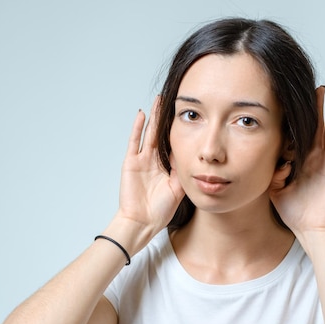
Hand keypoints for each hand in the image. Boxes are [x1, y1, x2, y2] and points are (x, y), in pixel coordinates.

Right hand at [117, 97, 184, 236]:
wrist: (142, 222)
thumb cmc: (160, 211)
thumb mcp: (179, 190)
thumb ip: (184, 172)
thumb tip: (193, 155)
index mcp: (167, 168)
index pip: (175, 145)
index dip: (182, 133)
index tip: (191, 118)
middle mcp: (154, 162)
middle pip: (162, 135)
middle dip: (167, 119)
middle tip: (174, 102)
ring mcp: (142, 160)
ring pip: (149, 134)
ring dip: (154, 118)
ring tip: (158, 100)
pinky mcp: (130, 162)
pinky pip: (134, 141)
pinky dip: (137, 127)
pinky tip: (142, 114)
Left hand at [269, 86, 324, 238]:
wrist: (310, 228)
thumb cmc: (294, 211)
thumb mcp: (275, 190)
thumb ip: (273, 174)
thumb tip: (276, 161)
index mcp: (301, 161)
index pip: (299, 136)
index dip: (298, 120)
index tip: (294, 101)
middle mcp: (315, 159)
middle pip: (316, 128)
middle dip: (316, 108)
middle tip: (316, 88)